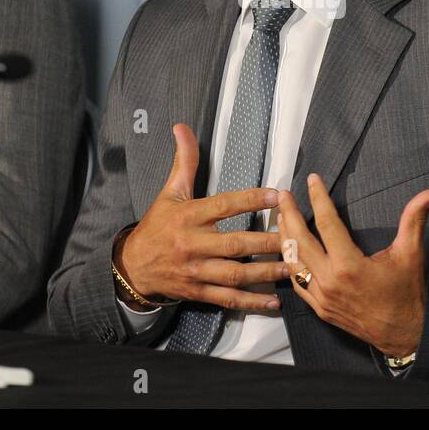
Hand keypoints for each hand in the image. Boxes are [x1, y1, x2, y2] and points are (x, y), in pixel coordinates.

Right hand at [118, 124, 287, 310]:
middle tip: (296, 238)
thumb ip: (184, 162)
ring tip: (292, 268)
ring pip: (235, 273)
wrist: (133, 266)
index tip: (278, 196)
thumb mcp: (169, 192)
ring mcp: (196, 271)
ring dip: (266, 272)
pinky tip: (274, 301)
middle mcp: (192, 244)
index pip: (224, 205)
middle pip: (235, 243)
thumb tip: (182, 128)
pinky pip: (228, 298)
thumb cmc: (157, 225)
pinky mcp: (198, 292)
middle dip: (267, 242)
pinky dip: (252, 301)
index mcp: (188, 216)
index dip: (251, 200)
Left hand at [277, 173, 428, 357]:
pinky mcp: (320, 308)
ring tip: (281, 216)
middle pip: (300, 241)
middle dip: (289, 214)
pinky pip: (297, 283)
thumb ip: (414, 220)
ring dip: (285, 238)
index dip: (318, 198)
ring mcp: (322, 297)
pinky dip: (290, 264)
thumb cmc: (407, 294)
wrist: (404, 335)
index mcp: (349, 265)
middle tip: (284, 195)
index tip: (312, 180)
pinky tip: (288, 251)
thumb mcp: (412, 254)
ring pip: (293, 262)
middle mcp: (330, 281)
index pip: (327, 223)